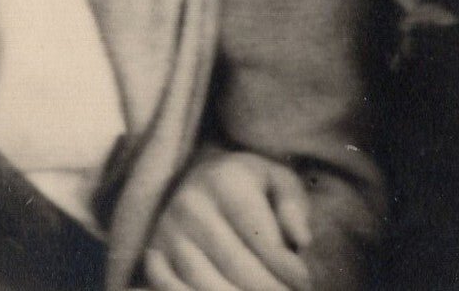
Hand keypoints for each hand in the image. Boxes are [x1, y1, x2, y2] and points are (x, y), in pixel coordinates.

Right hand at [143, 152, 312, 290]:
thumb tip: (302, 241)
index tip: (305, 282)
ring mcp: (168, 232)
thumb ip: (294, 207)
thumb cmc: (247, 186)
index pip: (264, 241)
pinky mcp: (153, 255)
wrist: (195, 177)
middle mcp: (191, 204)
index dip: (290, 271)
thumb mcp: (276, 181)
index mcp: (225, 180)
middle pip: (238, 269)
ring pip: (207, 286)